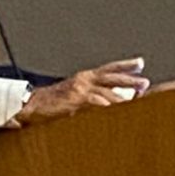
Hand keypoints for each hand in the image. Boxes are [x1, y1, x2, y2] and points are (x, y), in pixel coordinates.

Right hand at [16, 57, 149, 124]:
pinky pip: (95, 103)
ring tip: (137, 100)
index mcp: (84, 77)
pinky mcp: (74, 100)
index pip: (109, 68)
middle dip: (130, 80)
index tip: (140, 63)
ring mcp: (79, 89)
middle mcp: (84, 80)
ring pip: (107, 92)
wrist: (29, 104)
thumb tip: (110, 102)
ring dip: (123, 97)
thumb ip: (91, 97)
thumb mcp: (74, 96)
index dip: (125, 66)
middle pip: (112, 77)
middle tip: (145, 83)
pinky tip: (116, 111)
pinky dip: (106, 107)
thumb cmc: (52, 103)